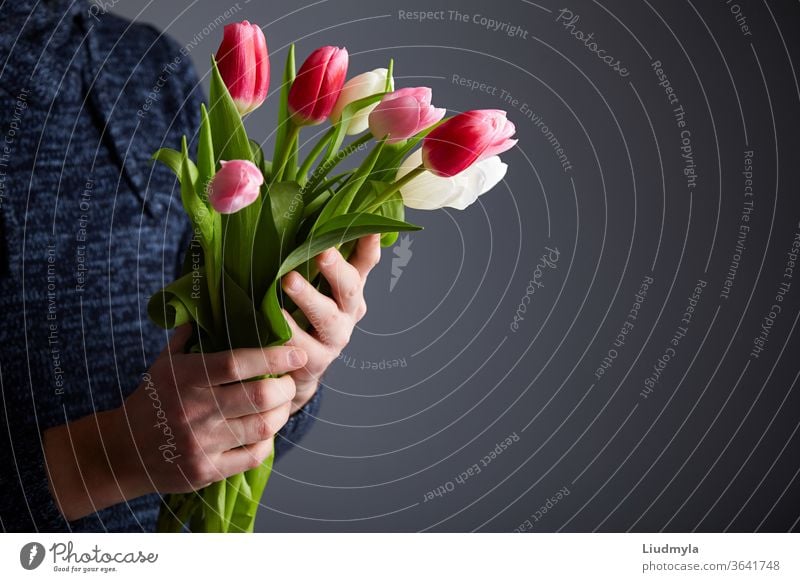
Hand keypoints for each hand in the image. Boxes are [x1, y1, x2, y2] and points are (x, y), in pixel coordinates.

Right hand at [44, 328, 307, 520]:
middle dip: (286, 387)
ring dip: (282, 413)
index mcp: (186, 378)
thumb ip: (192, 336)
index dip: (273, 357)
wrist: (120, 451)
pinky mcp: (206, 471)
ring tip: (281, 405)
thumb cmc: (152, 400)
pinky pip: (253, 455)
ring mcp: (201, 444)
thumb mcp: (165, 362)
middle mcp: (194, 411)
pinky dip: (267, 442)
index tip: (296, 352)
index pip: (238, 363)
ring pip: (263, 426)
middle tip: (289, 382)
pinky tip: (264, 432)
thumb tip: (219, 303)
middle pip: (260, 396)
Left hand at [281, 234, 380, 410]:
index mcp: (351, 289)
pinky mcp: (317, 360)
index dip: (368, 245)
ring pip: (327, 317)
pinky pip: (302, 344)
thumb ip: (315, 258)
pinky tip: (273, 316)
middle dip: (337, 270)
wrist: (297, 367)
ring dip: (309, 298)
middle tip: (321, 252)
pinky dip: (288, 329)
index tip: (367, 227)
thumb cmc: (303, 316)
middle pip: (350, 288)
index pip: (366, 262)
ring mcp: (335, 338)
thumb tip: (307, 216)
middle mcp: (349, 312)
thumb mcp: (313, 285)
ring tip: (289, 281)